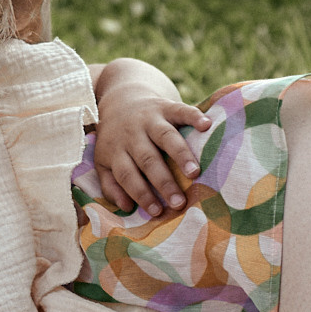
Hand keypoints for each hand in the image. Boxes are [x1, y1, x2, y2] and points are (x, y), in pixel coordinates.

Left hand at [91, 80, 211, 219]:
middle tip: (179, 202)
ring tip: (195, 172)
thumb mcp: (104, 161)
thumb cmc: (116, 140)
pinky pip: (180, 110)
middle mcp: (132, 134)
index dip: (141, 193)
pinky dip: (194, 116)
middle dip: (163, 182)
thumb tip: (126, 207)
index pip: (127, 175)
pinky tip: (207, 125)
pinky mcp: (165, 106)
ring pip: (165, 137)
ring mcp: (149, 119)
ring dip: (180, 154)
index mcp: (116, 150)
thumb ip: (111, 185)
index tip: (157, 212)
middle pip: (147, 159)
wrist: (120, 99)